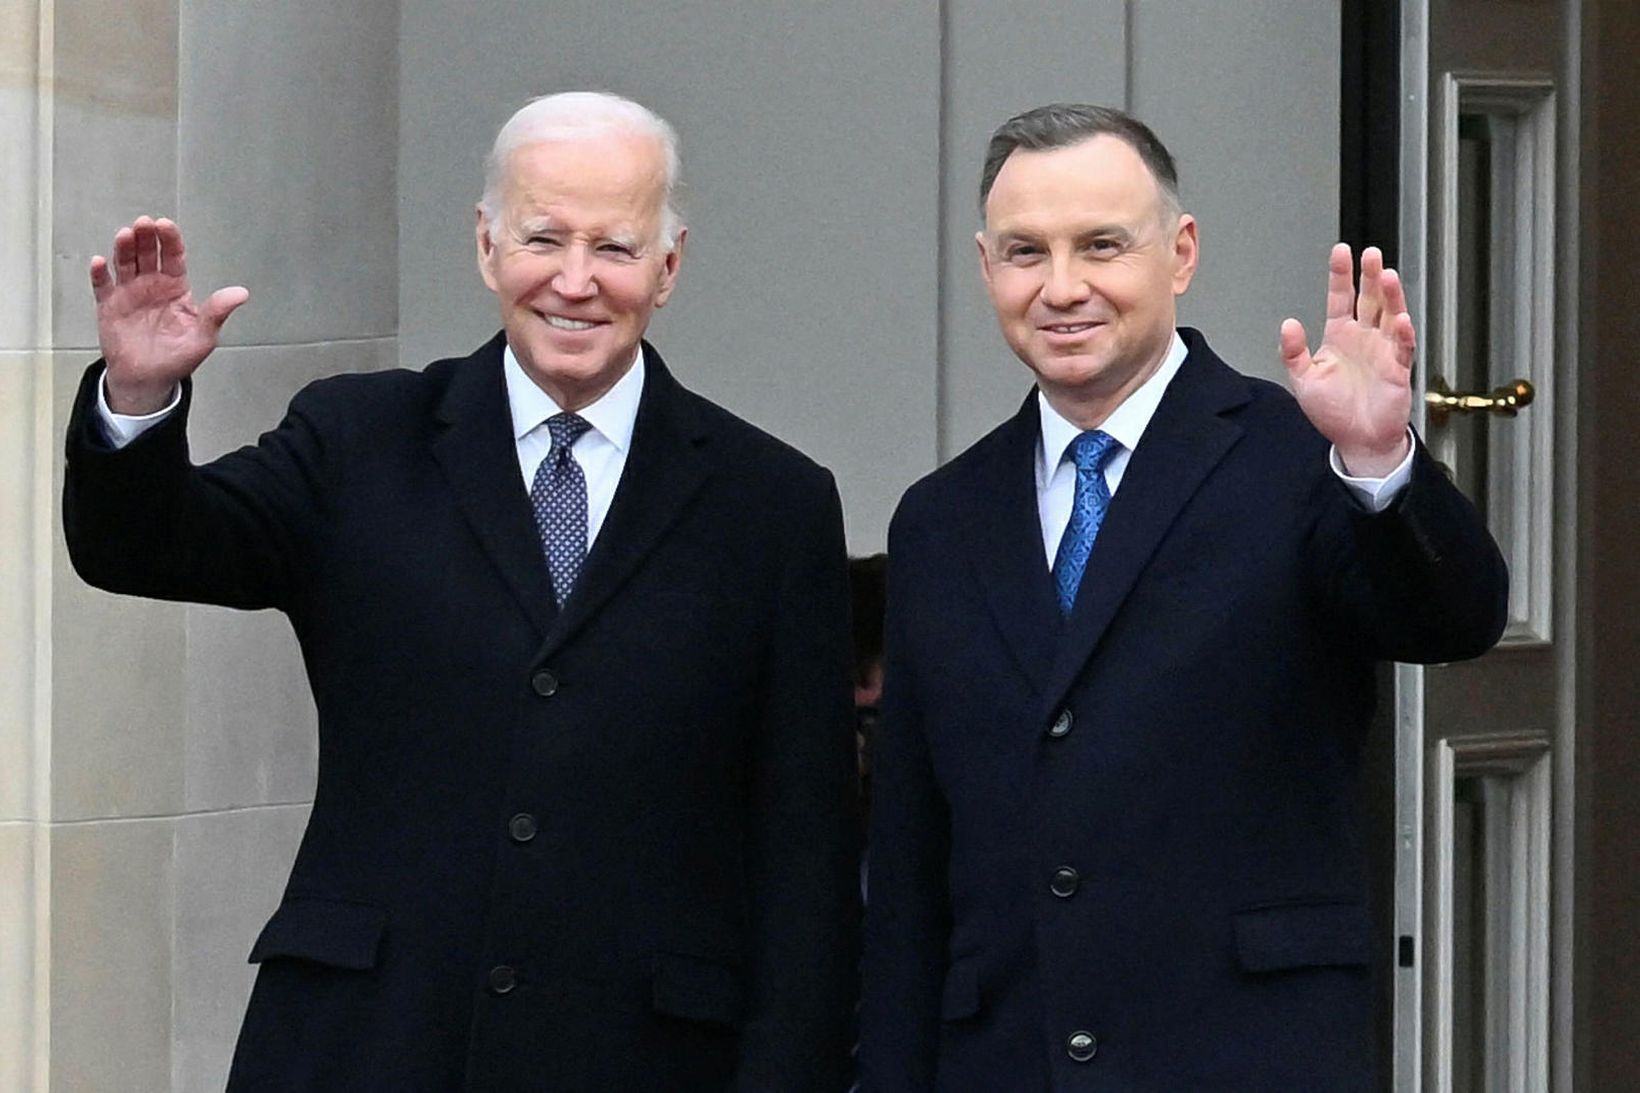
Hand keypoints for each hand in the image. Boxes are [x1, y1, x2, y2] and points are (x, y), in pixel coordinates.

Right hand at [90, 216, 247, 414]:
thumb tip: (242, 293)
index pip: (174, 257)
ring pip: (125, 263)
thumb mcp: (203, 336)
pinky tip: (100, 263)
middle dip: (145, 237)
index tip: (165, 225)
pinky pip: (102, 286)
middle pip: (147, 254)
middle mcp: (151, 284)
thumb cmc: (177, 357)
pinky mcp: (108, 306)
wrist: (149, 380)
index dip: (170, 239)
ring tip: (125, 235)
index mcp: (176, 287)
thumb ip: (217, 312)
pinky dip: (100, 273)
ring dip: (124, 248)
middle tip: (143, 223)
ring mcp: (129, 293)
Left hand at [1279, 243, 1413, 476]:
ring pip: (1390, 315)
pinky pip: (1403, 347)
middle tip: (1370, 254)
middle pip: (1370, 299)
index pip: (1341, 298)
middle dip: (1370, 276)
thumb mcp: (1303, 381)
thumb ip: (1293, 352)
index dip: (1341, 275)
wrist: (1357, 441)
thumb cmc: (1333, 412)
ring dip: (1390, 296)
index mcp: (1339, 337)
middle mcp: (1363, 339)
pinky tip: (1402, 320)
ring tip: (1386, 275)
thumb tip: (1288, 324)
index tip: (1341, 251)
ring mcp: (1383, 351)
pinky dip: (1404, 333)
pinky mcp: (1398, 369)